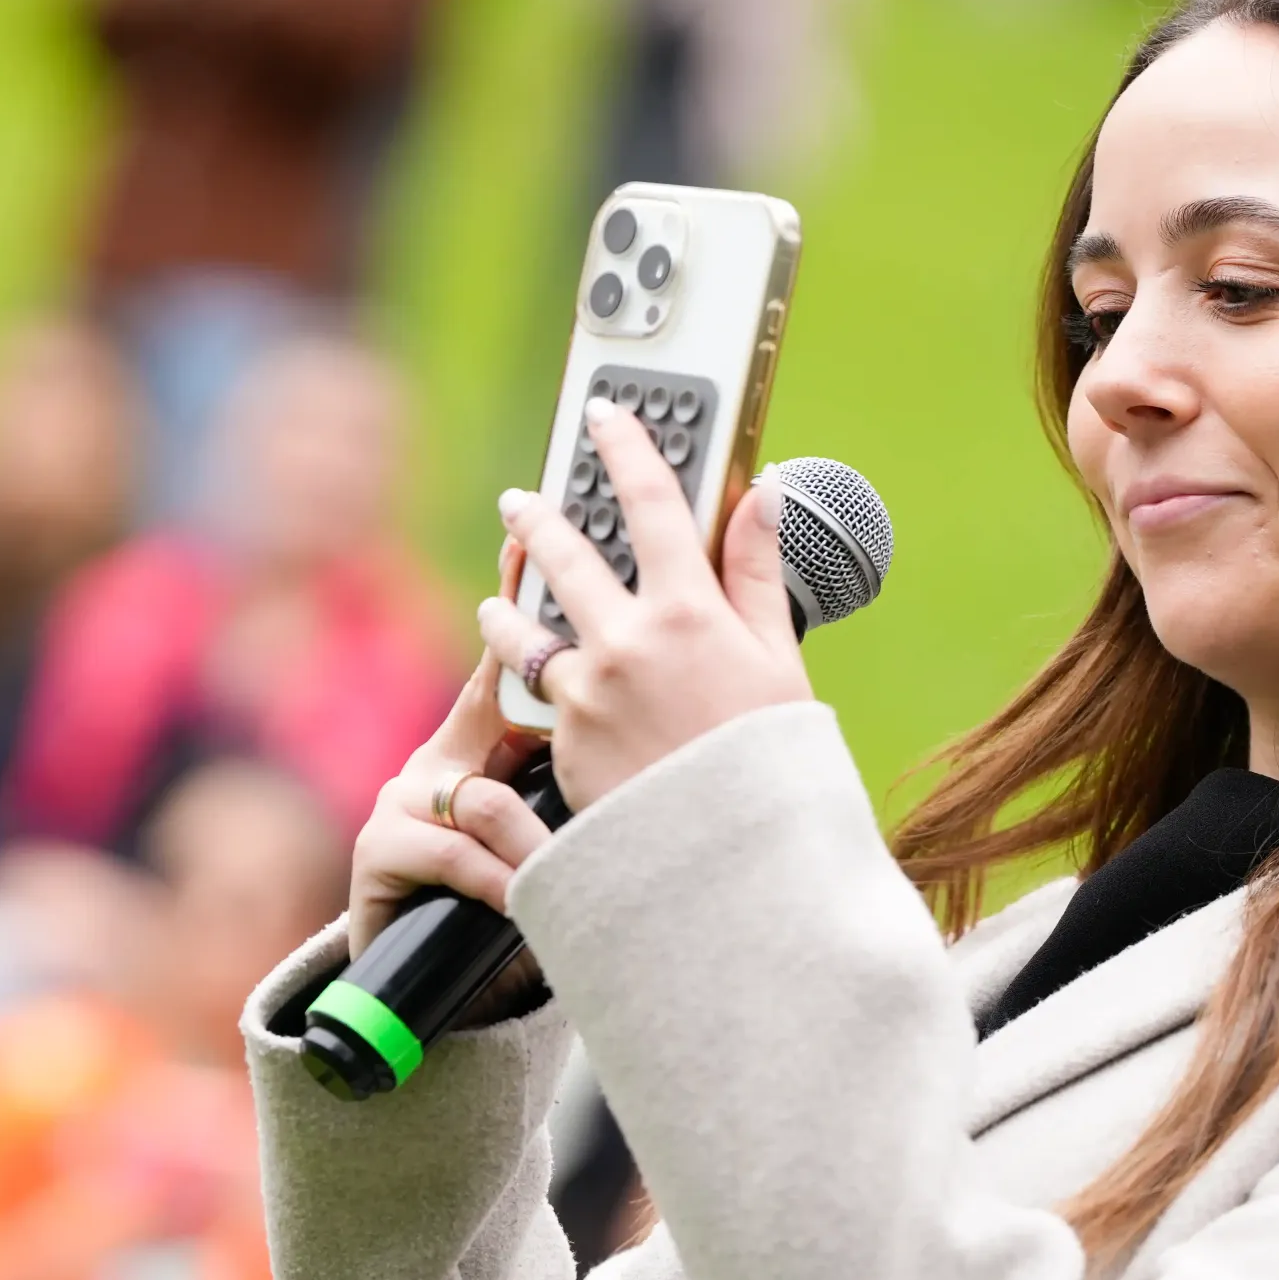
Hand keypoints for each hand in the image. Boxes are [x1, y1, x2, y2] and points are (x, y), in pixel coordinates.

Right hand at [349, 546, 550, 962]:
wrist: (435, 989)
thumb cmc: (518, 900)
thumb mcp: (560, 828)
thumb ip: (588, 768)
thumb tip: (665, 713)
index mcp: (488, 741)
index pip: (511, 659)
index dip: (520, 600)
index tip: (533, 541)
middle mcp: (441, 755)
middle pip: (484, 703)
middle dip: (522, 682)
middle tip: (574, 676)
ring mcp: (405, 800)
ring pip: (486, 798)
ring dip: (533, 847)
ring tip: (564, 875)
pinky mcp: (380, 850)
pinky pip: (458, 853)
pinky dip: (501, 884)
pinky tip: (524, 907)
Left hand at [477, 399, 812, 812]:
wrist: (737, 864)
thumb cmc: (771, 762)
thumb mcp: (779, 659)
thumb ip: (757, 571)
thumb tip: (762, 492)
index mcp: (689, 613)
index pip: (650, 503)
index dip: (623, 448)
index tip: (602, 414)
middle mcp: (627, 644)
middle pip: (564, 556)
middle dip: (536, 521)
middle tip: (517, 501)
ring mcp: (586, 694)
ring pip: (524, 630)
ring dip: (508, 605)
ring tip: (499, 595)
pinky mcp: (561, 743)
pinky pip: (534, 694)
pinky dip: (528, 677)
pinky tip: (529, 676)